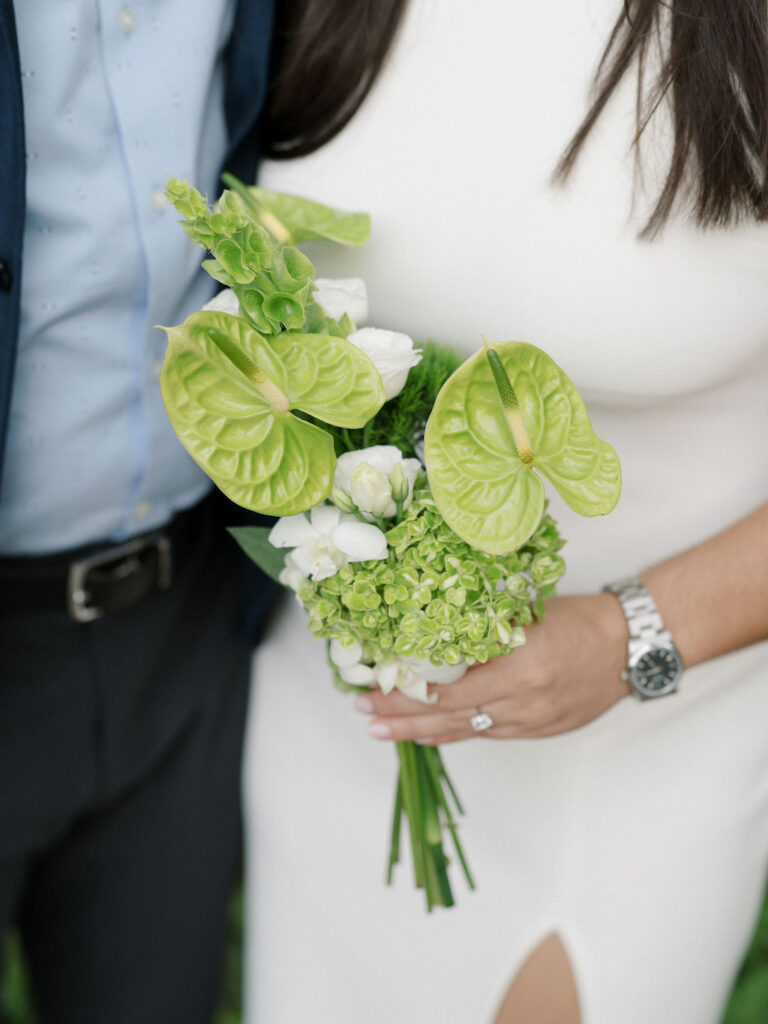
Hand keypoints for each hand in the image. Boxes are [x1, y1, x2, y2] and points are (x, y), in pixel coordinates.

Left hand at [355, 594, 630, 743]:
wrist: (630, 648)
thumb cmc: (579, 621)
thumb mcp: (526, 616)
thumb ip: (481, 634)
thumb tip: (428, 640)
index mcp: (518, 669)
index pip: (447, 690)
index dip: (405, 694)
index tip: (371, 689)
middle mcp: (522, 704)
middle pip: (448, 717)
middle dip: (401, 718)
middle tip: (365, 716)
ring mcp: (531, 723)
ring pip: (465, 731)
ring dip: (421, 731)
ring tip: (384, 732)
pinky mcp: (539, 732)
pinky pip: (488, 736)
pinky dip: (456, 734)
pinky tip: (430, 734)